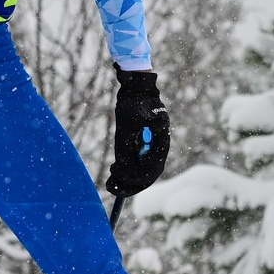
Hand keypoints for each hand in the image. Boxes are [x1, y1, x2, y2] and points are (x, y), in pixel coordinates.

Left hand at [105, 68, 171, 195]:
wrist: (135, 84)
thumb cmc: (133, 101)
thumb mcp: (126, 125)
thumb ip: (125, 147)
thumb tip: (120, 171)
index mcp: (161, 140)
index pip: (152, 169)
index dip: (135, 181)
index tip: (119, 185)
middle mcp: (160, 143)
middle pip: (149, 171)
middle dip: (131, 183)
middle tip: (113, 188)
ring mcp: (154, 141)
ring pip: (143, 167)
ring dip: (129, 175)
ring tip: (112, 178)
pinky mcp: (145, 139)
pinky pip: (139, 158)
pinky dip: (128, 165)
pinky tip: (115, 168)